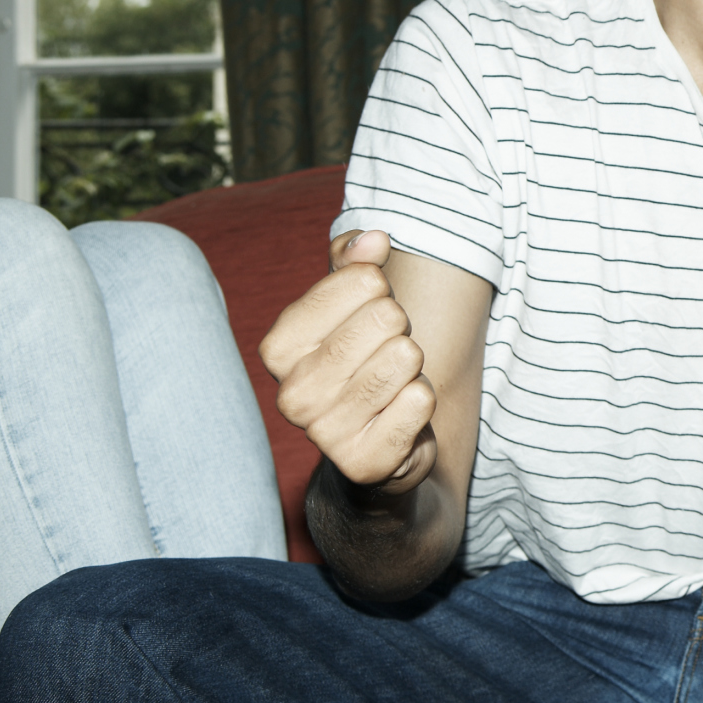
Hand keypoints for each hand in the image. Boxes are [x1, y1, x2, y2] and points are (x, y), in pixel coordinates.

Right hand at [260, 230, 438, 493]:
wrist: (379, 443)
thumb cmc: (363, 361)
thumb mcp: (353, 305)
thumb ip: (355, 264)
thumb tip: (373, 239)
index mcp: (279, 346)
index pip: (361, 281)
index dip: (382, 290)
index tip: (372, 312)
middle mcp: (292, 393)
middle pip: (387, 318)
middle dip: (401, 329)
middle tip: (386, 352)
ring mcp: (324, 433)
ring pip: (406, 359)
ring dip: (413, 367)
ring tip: (393, 383)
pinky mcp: (363, 462)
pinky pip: (420, 402)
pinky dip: (423, 402)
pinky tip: (401, 414)